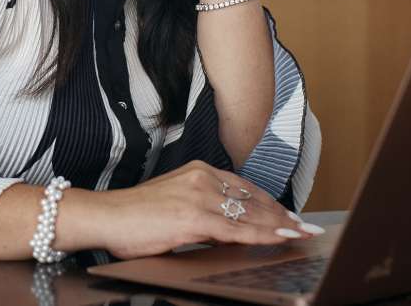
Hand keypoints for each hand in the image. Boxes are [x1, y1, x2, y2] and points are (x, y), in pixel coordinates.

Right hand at [90, 160, 320, 259]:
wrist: (106, 217)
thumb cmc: (133, 215)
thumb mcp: (173, 202)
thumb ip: (200, 209)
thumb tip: (223, 228)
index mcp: (197, 171)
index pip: (245, 187)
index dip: (270, 202)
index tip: (289, 214)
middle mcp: (202, 178)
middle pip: (253, 199)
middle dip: (282, 215)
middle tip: (305, 226)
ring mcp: (199, 197)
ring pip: (250, 214)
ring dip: (280, 225)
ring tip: (301, 234)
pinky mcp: (194, 218)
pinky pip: (237, 229)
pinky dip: (263, 235)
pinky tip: (280, 239)